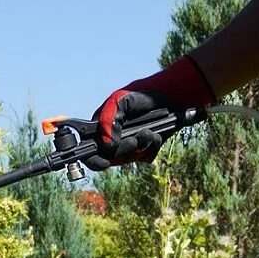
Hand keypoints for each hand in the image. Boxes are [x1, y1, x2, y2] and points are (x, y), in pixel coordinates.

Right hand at [93, 56, 213, 162]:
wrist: (168, 95)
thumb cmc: (139, 95)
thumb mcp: (119, 101)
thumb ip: (108, 121)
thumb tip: (106, 145)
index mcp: (100, 129)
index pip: (90, 151)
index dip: (94, 160)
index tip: (105, 163)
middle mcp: (113, 140)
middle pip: (112, 159)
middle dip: (124, 151)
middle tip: (135, 141)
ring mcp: (129, 145)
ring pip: (130, 159)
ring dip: (141, 146)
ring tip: (149, 131)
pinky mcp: (146, 148)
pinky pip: (146, 157)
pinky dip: (152, 147)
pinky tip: (156, 135)